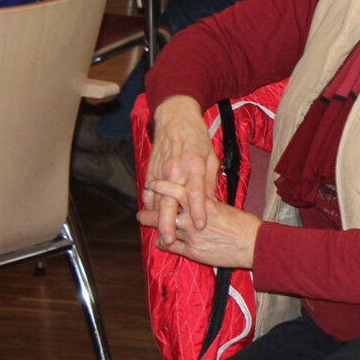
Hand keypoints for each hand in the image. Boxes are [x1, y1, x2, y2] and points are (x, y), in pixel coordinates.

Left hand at [138, 179, 261, 267]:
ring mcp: (191, 236)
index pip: (176, 191)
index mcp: (202, 202)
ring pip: (164, 228)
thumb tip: (198, 196)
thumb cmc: (242, 223)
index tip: (153, 183)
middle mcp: (193, 218)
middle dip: (150, 209)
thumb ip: (207, 201)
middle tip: (141, 207)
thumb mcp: (223, 205)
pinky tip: (160, 241)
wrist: (251, 243)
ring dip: (152, 225)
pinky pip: (171, 246)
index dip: (161, 186)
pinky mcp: (192, 252)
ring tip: (144, 221)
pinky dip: (163, 243)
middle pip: (164, 210)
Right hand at [142, 96, 220, 245]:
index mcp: (195, 165)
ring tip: (161, 234)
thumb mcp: (212, 156)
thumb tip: (211, 203)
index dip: (198, 210)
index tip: (200, 226)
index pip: (196, 192)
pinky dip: (150, 204)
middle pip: (169, 201)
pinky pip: (148, 191)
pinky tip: (153, 214)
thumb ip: (211, 181)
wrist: (175, 119)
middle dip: (168, 223)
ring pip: (156, 199)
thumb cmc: (197, 138)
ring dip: (157, 217)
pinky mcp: (151, 170)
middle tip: (169, 240)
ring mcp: (161, 170)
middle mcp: (176, 169)